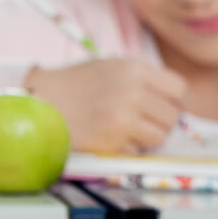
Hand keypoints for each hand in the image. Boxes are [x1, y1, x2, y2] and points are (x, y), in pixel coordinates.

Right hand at [24, 59, 187, 153]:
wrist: (37, 102)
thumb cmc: (76, 85)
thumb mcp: (113, 67)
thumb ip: (145, 80)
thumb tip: (179, 103)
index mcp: (135, 69)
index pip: (180, 89)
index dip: (179, 102)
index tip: (171, 108)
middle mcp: (133, 91)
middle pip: (172, 116)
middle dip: (163, 123)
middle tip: (146, 122)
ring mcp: (122, 118)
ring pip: (159, 137)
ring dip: (148, 138)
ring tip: (129, 131)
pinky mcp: (111, 142)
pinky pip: (137, 151)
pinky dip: (128, 149)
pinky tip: (111, 138)